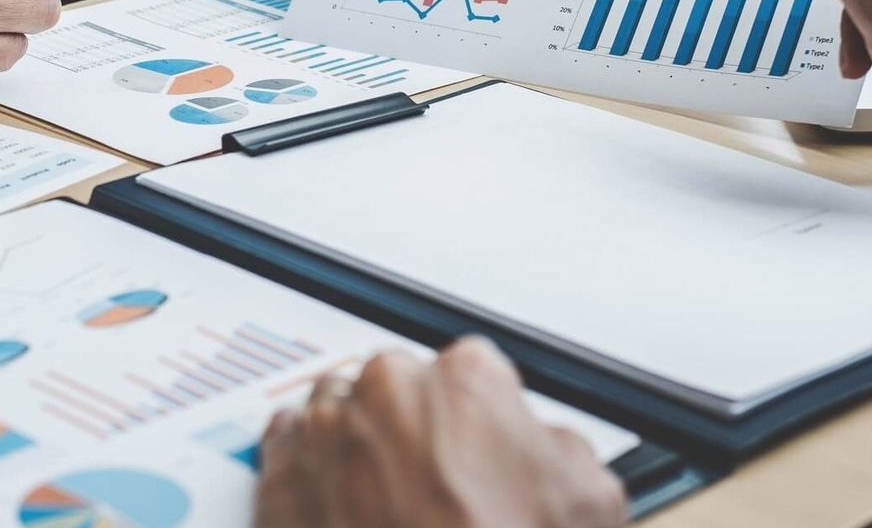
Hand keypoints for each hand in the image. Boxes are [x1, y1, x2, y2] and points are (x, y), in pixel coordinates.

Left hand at [253, 337, 623, 527]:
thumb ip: (559, 449)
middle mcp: (387, 392)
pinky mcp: (280, 488)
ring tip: (384, 498)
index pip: (473, 373)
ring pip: (337, 412)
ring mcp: (325, 437)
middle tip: (438, 484)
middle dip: (414, 426)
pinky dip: (303, 470)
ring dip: (356, 442)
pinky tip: (330, 496)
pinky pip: (282, 454)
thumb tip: (545, 447)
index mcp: (464, 379)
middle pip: (397, 386)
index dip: (481, 418)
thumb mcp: (591, 496)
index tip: (482, 450)